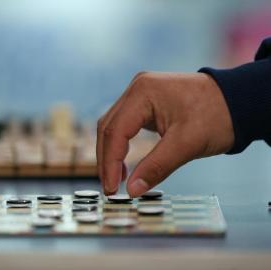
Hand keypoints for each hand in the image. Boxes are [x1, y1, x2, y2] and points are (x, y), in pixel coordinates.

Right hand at [97, 72, 233, 196]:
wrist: (237, 101)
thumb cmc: (218, 115)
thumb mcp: (187, 144)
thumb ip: (156, 167)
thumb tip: (133, 190)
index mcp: (143, 92)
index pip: (115, 131)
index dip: (110, 162)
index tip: (112, 188)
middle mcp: (136, 89)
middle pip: (108, 128)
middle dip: (107, 159)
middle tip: (111, 187)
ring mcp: (140, 94)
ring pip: (113, 126)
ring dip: (111, 153)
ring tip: (117, 178)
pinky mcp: (145, 102)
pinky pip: (124, 125)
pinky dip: (120, 146)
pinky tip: (124, 164)